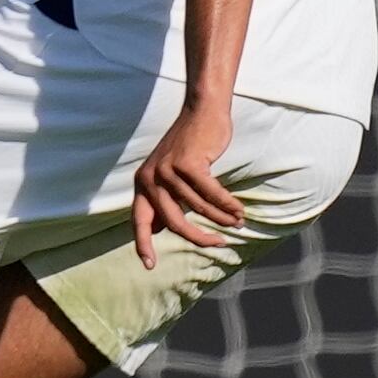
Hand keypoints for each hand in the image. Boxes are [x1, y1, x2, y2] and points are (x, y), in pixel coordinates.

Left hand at [130, 97, 242, 267]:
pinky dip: (227, 205)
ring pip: (199, 208)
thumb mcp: (170, 175)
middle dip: (198, 238)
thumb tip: (162, 230)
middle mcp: (149, 178)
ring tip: (237, 222)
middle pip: (174, 222)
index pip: (139, 220)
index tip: (149, 265)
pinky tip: (238, 210)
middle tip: (219, 244)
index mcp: (143, 184)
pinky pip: (212, 194)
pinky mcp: (188, 163)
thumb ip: (165, 200)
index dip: (143, 244)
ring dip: (222, 218)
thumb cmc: (190, 149)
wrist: (202, 112)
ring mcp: (167, 170)